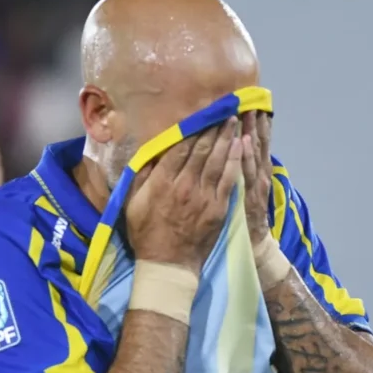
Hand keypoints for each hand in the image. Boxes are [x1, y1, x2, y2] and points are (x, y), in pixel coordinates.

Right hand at [126, 118, 242, 274]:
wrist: (168, 265)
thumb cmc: (146, 233)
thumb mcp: (133, 203)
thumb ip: (142, 175)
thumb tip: (151, 150)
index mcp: (162, 182)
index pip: (180, 147)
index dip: (192, 127)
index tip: (200, 112)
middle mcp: (185, 185)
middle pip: (202, 149)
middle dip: (213, 126)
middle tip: (224, 108)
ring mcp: (204, 197)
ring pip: (217, 160)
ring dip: (226, 137)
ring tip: (233, 119)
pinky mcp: (219, 208)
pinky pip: (229, 179)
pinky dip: (235, 160)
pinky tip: (240, 144)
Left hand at [241, 112, 272, 247]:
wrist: (256, 243)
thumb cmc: (248, 216)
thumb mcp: (247, 188)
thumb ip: (242, 169)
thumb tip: (236, 147)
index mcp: (259, 170)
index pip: (258, 141)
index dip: (258, 123)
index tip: (253, 103)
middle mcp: (260, 174)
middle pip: (257, 143)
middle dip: (254, 121)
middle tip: (249, 99)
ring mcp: (256, 184)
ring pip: (253, 154)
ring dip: (251, 132)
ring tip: (247, 112)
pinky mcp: (250, 196)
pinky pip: (245, 173)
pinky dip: (245, 157)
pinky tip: (243, 141)